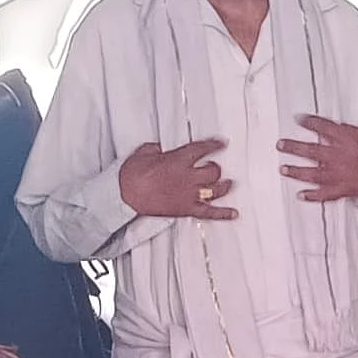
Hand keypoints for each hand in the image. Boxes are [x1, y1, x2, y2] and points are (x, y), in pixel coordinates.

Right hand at [119, 139, 233, 220]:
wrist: (124, 196)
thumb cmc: (132, 175)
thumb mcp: (144, 152)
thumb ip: (158, 149)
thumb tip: (161, 149)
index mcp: (179, 159)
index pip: (203, 149)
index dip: (214, 145)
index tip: (221, 143)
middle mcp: (188, 177)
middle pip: (213, 171)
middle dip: (216, 167)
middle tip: (215, 166)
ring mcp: (189, 194)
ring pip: (216, 190)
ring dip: (224, 186)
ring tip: (228, 183)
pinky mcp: (186, 209)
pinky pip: (209, 213)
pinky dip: (223, 214)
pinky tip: (233, 213)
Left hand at [280, 114, 357, 205]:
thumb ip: (349, 131)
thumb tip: (335, 127)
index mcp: (347, 140)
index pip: (323, 128)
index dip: (309, 122)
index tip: (298, 119)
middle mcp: (340, 157)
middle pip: (311, 150)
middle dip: (294, 147)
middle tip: (281, 145)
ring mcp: (340, 175)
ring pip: (313, 173)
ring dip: (296, 171)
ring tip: (284, 169)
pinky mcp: (343, 190)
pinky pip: (324, 195)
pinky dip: (311, 196)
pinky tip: (301, 194)